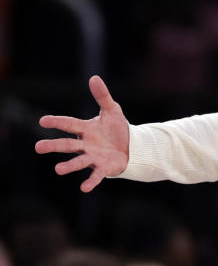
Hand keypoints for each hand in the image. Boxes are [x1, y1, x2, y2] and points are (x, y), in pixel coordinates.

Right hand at [34, 75, 129, 191]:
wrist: (130, 146)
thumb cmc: (117, 128)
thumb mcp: (112, 110)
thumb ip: (102, 96)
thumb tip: (94, 77)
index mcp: (86, 129)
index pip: (69, 124)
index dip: (57, 122)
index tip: (43, 120)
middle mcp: (86, 144)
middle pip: (68, 145)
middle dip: (54, 146)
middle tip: (38, 147)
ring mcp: (93, 157)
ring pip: (78, 161)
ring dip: (69, 166)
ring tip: (58, 170)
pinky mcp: (103, 168)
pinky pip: (96, 175)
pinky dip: (90, 181)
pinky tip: (84, 188)